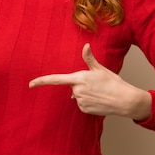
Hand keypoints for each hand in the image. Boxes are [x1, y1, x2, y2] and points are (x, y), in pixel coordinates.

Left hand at [29, 43, 150, 120]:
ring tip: (99, 92)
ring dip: (85, 93)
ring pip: (77, 95)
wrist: (124, 100)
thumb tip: (85, 45)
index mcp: (79, 78)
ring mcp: (80, 101)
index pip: (56, 79)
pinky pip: (81, 104)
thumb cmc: (113, 83)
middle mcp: (77, 90)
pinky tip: (98, 100)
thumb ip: (89, 58)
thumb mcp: (100, 69)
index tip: (30, 84)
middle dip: (80, 84)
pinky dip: (88, 101)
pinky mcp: (84, 109)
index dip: (41, 81)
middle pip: (72, 86)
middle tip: (95, 84)